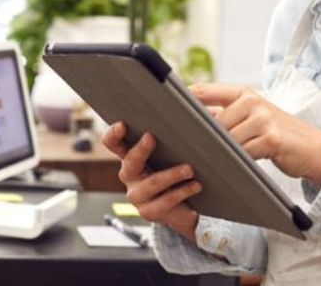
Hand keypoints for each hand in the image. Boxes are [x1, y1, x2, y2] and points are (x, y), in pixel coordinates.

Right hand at [101, 122, 201, 241]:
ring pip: (152, 183)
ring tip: (189, 169)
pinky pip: (166, 201)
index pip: (112, 143)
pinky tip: (196, 185)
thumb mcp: (177, 150)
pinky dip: (183, 191)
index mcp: (131, 156)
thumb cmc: (179, 170)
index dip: (113, 134)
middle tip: (151, 137)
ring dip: (171, 174)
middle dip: (140, 149)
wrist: (187, 207)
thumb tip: (208, 108)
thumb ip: (183, 129)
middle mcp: (129, 176)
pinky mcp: (150, 212)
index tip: (122, 124)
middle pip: (129, 162)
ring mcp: (138, 196)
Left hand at [191, 83, 320, 185]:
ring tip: (209, 161)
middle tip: (184, 149)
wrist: (314, 148)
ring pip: (226, 138)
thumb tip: (188, 118)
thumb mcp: (251, 117)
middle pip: (211, 121)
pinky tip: (232, 168)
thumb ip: (225, 114)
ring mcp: (262, 118)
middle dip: (200, 137)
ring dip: (218, 152)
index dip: (181, 102)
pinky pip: (242, 152)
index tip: (162, 113)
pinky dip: (236, 162)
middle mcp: (252, 100)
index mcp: (242, 92)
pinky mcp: (271, 138)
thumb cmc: (276, 134)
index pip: (202, 92)